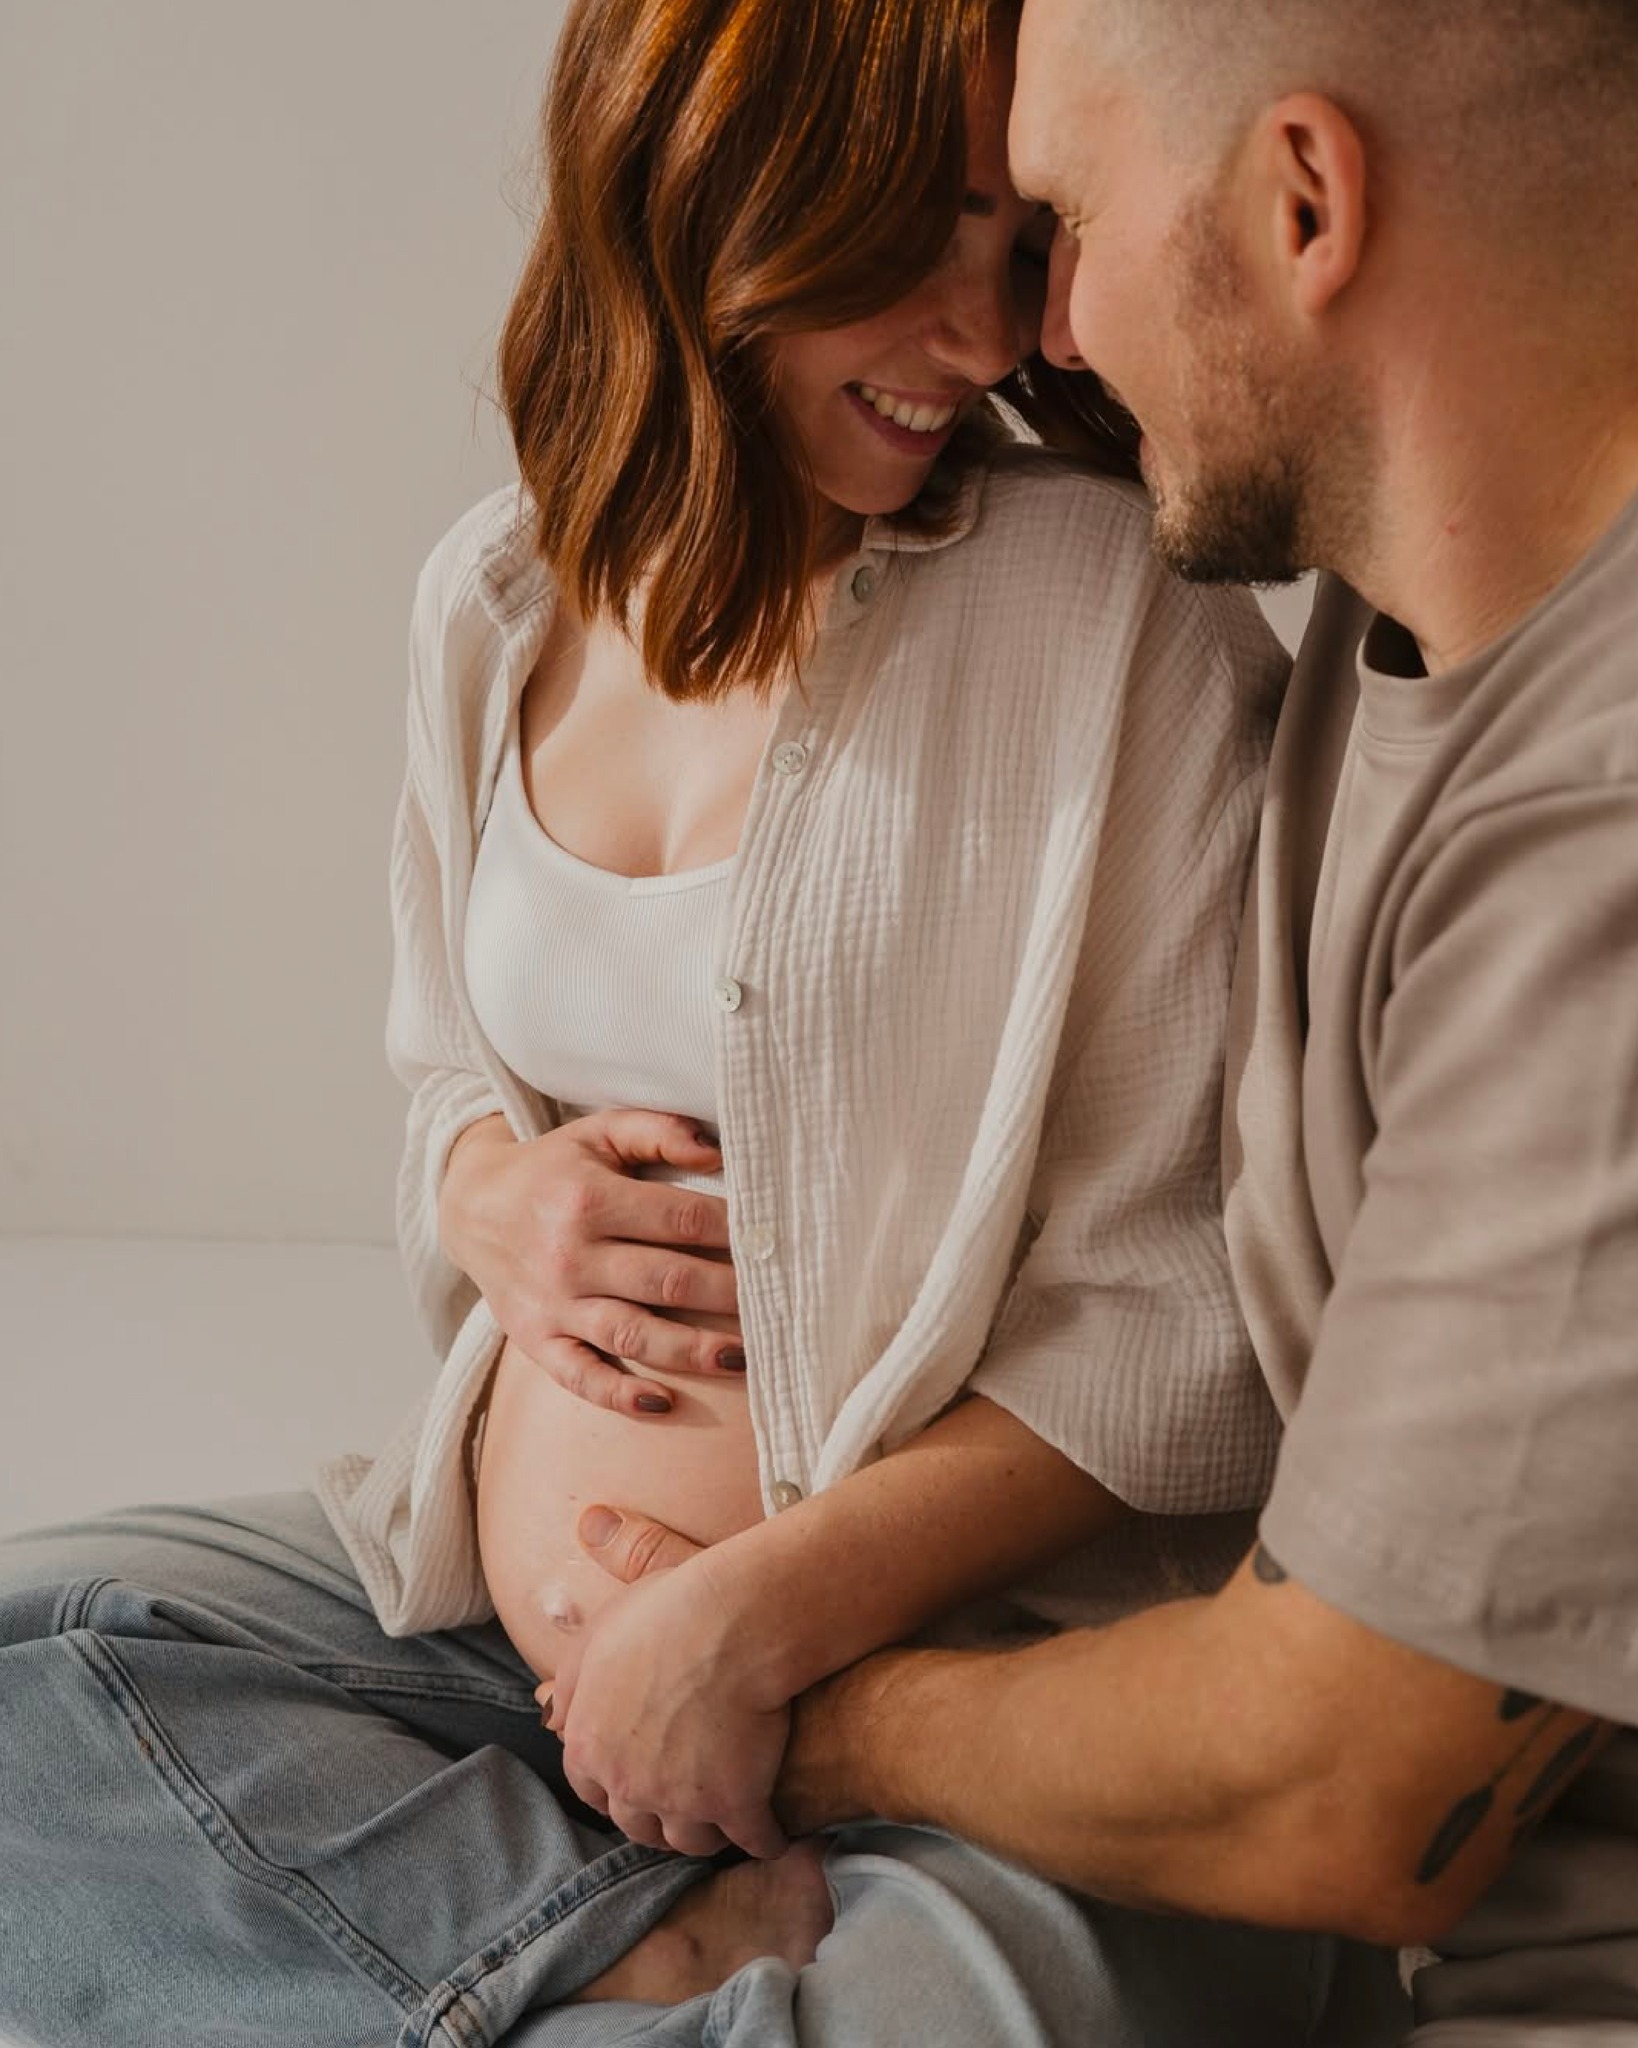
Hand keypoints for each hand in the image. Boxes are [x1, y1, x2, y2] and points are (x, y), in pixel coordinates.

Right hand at [438, 1108, 744, 1414]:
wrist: (471, 1206)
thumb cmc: (553, 1169)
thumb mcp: (600, 1133)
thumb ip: (658, 1132)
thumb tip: (717, 1152)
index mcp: (588, 1198)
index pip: (680, 1219)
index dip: (733, 1233)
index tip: (774, 1244)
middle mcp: (569, 1254)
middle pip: (667, 1280)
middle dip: (729, 1295)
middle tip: (779, 1305)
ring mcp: (552, 1303)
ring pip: (632, 1334)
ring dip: (691, 1350)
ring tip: (743, 1357)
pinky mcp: (535, 1340)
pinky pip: (578, 1376)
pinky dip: (618, 1395)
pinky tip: (663, 1403)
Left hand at [549, 1506, 790, 1859]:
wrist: (736, 1625)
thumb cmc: (678, 1603)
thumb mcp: (624, 1591)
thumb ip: (604, 1579)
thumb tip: (588, 1524)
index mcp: (588, 1739)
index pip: (588, 1783)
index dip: (613, 1779)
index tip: (634, 1775)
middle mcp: (625, 1781)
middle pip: (636, 1820)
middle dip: (656, 1814)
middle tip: (679, 1802)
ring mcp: (679, 1800)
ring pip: (690, 1838)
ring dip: (706, 1831)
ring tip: (723, 1821)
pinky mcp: (734, 1807)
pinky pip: (754, 1840)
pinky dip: (768, 1838)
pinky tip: (778, 1829)